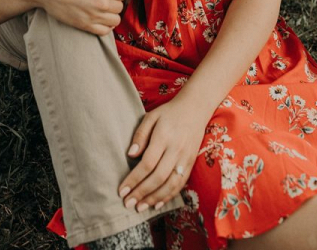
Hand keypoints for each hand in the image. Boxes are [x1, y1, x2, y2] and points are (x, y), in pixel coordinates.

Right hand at [38, 0, 125, 35]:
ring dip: (110, 15)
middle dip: (113, 2)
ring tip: (101, 9)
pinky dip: (105, 26)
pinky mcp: (85, 25)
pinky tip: (99, 19)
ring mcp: (94, 15)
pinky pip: (104, 31)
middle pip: (119, 7)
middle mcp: (104, 3)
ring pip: (115, 21)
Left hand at [118, 95, 207, 211]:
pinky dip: (168, 196)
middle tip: (128, 204)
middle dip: (142, 193)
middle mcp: (176, 149)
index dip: (134, 179)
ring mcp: (185, 158)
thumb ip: (140, 135)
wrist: (195, 109)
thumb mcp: (151, 116)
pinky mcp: (191, 163)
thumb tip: (130, 155)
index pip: (147, 163)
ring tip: (140, 207)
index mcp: (164, 136)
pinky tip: (157, 203)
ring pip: (170, 184)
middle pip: (158, 177)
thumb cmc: (169, 112)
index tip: (122, 190)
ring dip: (155, 198)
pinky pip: (180, 184)